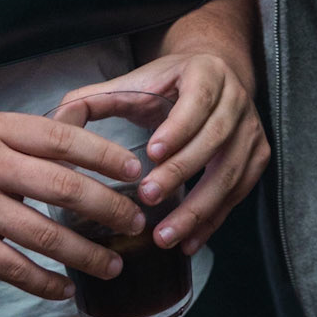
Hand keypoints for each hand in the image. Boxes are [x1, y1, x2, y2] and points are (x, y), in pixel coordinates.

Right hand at [0, 108, 151, 301]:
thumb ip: (30, 135)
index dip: (106, 156)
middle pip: (64, 188)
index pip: (64, 139)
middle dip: (109, 209)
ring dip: (86, 253)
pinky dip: (44, 282)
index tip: (137, 173)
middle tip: (137, 224)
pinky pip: (12, 268)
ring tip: (112, 264)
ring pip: (44, 235)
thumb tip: (87, 129)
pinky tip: (65, 288)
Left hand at [59, 50, 267, 253]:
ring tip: (165, 235)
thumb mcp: (135, 81)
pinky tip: (188, 242)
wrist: (216, 77)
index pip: (197, 101)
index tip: (151, 154)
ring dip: (199, 209)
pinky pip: (238, 195)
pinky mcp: (257, 158)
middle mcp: (237, 101)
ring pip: (231, 174)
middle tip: (148, 198)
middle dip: (182, 173)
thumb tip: (59, 119)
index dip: (178, 128)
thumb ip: (96, 99)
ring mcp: (251, 131)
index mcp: (207, 74)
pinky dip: (214, 221)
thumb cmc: (169, 83)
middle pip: (216, 140)